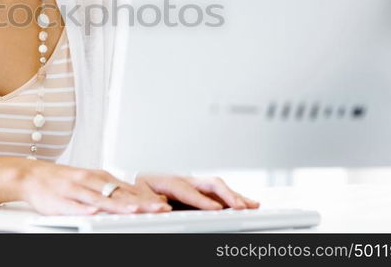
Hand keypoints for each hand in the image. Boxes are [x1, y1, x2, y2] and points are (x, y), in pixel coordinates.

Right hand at [20, 160, 172, 215]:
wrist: (33, 175)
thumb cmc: (64, 180)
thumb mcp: (91, 180)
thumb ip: (112, 190)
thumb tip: (138, 197)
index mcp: (100, 177)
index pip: (128, 188)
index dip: (146, 197)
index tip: (163, 203)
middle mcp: (90, 181)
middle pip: (119, 193)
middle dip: (140, 202)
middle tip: (158, 208)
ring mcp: (75, 190)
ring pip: (100, 198)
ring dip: (117, 205)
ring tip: (133, 211)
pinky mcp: (59, 200)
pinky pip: (73, 205)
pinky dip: (84, 208)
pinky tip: (94, 212)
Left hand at [134, 173, 260, 209]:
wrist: (138, 180)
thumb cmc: (139, 188)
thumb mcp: (138, 194)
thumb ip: (150, 201)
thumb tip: (163, 208)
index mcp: (167, 180)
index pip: (187, 191)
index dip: (202, 201)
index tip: (215, 209)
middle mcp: (184, 180)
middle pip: (209, 184)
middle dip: (226, 195)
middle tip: (240, 206)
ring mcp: (192, 183)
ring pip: (217, 187)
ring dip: (235, 195)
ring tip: (252, 205)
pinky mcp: (198, 190)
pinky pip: (218, 192)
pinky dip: (233, 197)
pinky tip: (245, 203)